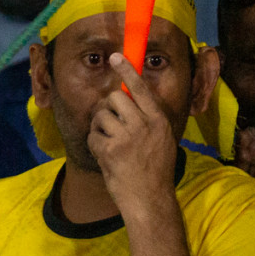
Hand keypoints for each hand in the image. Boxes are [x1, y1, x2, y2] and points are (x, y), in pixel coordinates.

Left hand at [87, 53, 179, 214]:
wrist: (150, 199)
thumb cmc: (154, 170)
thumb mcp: (162, 140)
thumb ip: (147, 119)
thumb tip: (128, 98)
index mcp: (159, 121)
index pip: (141, 89)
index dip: (127, 70)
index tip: (115, 56)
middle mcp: (144, 125)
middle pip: (115, 97)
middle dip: (108, 107)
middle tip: (110, 122)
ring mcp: (126, 137)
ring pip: (101, 114)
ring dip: (100, 127)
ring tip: (110, 143)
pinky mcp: (110, 150)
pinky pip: (92, 135)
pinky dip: (94, 143)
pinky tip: (105, 155)